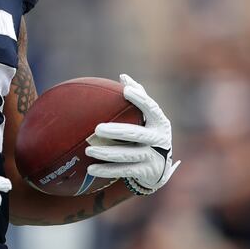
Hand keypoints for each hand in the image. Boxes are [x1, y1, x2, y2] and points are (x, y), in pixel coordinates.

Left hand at [85, 74, 179, 194]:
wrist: (161, 168)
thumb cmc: (149, 133)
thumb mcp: (150, 117)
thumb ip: (139, 96)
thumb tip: (122, 76)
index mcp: (160, 122)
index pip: (151, 108)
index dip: (140, 99)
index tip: (125, 91)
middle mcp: (158, 139)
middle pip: (136, 135)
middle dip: (116, 132)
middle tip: (97, 128)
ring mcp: (153, 157)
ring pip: (127, 155)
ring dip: (107, 153)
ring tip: (88, 150)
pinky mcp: (145, 172)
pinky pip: (123, 170)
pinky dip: (107, 170)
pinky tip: (91, 169)